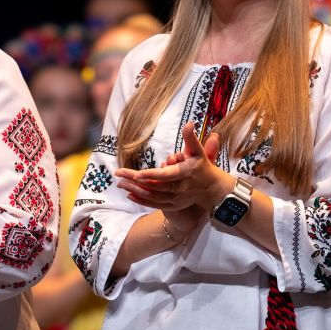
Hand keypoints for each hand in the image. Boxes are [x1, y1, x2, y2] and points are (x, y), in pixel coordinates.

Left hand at [115, 122, 230, 213]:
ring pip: (152, 196)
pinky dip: (142, 200)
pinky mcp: (173, 206)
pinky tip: (129, 194)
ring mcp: (176, 199)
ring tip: (119, 183)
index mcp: (185, 173)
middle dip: (135, 181)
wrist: (212, 189)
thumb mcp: (198, 151)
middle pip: (154, 186)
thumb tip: (189, 123)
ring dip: (135, 190)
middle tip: (118, 174)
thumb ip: (191, 138)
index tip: (136, 174)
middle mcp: (180, 188)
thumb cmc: (203, 166)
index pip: (166, 175)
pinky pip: (154, 204)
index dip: (151, 175)